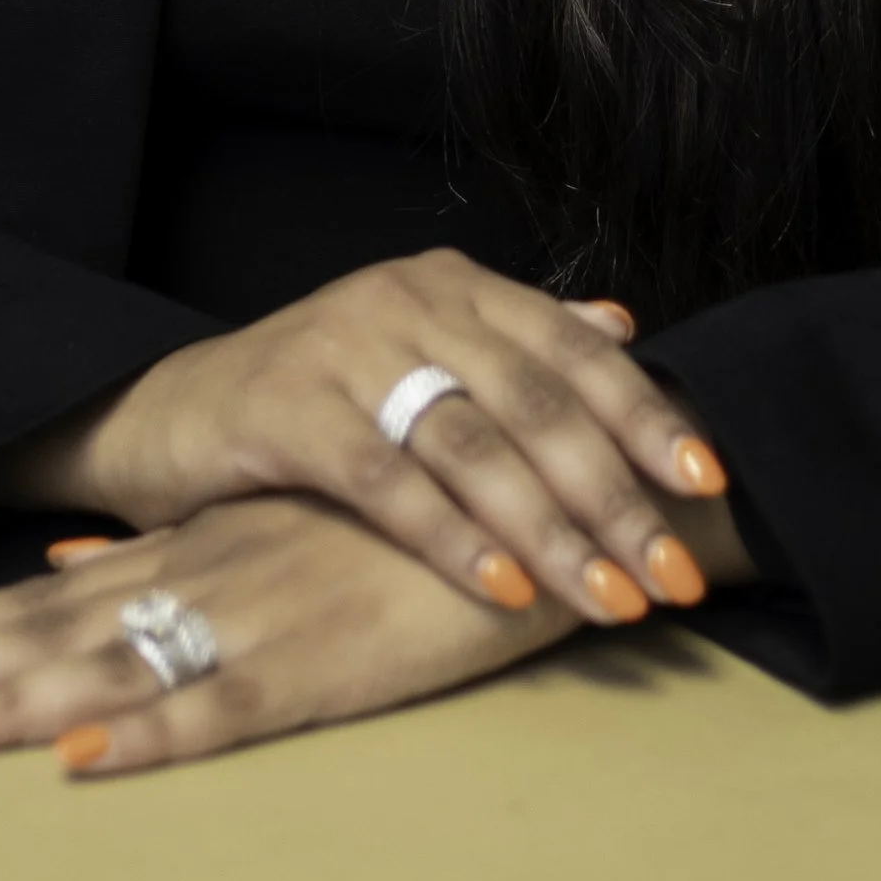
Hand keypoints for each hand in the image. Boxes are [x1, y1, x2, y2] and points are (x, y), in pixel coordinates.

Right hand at [0, 250, 743, 629]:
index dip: (642, 411)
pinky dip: (454, 539)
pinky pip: (390, 480)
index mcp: (452, 283)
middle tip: (671, 573)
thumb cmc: (317, 400)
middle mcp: (407, 297)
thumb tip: (622, 324)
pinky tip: (506, 590)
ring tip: (611, 596)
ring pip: (474, 443)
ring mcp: (345, 344)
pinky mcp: (289, 405)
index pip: (571, 345)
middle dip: (614, 492)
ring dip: (552, 529)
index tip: (707, 479)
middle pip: (536, 400)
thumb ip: (516, 344)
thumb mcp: (419, 359)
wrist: (173, 415)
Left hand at [0, 493, 577, 777]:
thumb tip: (69, 547)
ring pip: (111, 669)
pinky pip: (221, 709)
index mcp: (196, 549)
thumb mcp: (278, 525)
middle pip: (50, 630)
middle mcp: (207, 576)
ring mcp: (258, 619)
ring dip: (10, 706)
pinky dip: (150, 736)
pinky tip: (87, 758)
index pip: (47, 590)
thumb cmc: (409, 528)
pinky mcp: (320, 666)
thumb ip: (170, 544)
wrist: (537, 506)